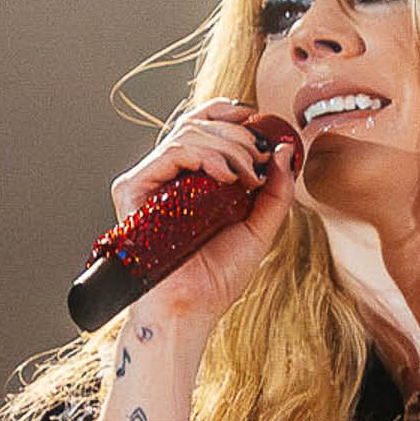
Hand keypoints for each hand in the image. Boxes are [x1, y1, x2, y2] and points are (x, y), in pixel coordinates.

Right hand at [110, 99, 298, 328]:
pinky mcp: (133, 189)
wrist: (192, 307)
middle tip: (260, 162)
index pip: (202, 125)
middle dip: (239, 136)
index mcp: (192, 179)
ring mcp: (149, 180)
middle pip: (199, 123)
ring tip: (246, 177)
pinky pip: (171, 152)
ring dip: (228, 147)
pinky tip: (225, 176)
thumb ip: (276, 190)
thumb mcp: (259, 226)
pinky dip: (204, 155)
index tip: (257, 120)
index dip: (228, 113)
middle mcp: (168, 175)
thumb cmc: (217, 276)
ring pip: (187, 132)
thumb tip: (286, 150)